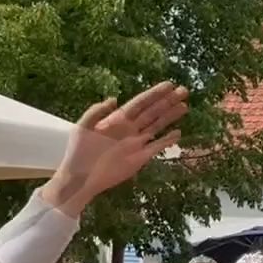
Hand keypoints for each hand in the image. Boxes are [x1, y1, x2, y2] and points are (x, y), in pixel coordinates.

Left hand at [43, 82, 189, 214]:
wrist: (80, 178)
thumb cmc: (78, 152)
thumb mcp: (82, 127)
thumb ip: (96, 112)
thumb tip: (114, 99)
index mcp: (117, 119)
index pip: (140, 103)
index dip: (154, 94)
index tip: (169, 84)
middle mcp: (130, 129)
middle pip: (152, 112)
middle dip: (167, 101)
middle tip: (184, 90)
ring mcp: (136, 143)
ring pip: (157, 126)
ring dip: (170, 116)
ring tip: (184, 106)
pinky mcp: (139, 158)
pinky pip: (156, 147)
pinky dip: (167, 140)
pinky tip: (178, 133)